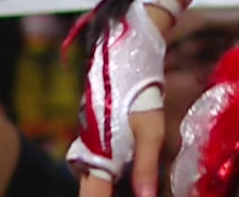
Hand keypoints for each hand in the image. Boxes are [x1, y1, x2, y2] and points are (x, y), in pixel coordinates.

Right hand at [69, 0, 170, 196]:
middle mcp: (88, 156)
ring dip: (112, 187)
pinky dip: (116, 178)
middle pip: (93, 191)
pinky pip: (103, 167)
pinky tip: (132, 180)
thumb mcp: (150, 128)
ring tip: (138, 189)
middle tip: (138, 193)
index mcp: (97, 158)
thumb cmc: (137, 91)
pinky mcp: (99, 138)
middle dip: (108, 195)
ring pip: (97, 180)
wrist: (125, 55)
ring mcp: (92, 146)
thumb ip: (146, 166)